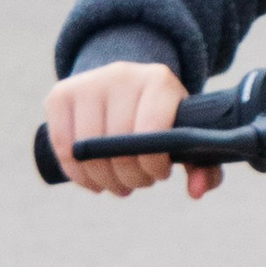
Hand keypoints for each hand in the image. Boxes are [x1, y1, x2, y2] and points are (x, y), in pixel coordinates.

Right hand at [43, 59, 220, 198]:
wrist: (126, 86)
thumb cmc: (164, 120)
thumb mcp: (188, 137)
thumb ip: (205, 167)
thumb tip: (196, 191)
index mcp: (159, 80)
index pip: (152, 132)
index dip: (154, 164)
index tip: (159, 172)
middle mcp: (122, 74)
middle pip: (117, 145)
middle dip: (129, 177)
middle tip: (137, 182)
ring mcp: (88, 82)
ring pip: (87, 149)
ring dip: (103, 179)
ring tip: (116, 182)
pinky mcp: (60, 94)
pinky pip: (63, 146)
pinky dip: (76, 172)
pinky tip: (91, 178)